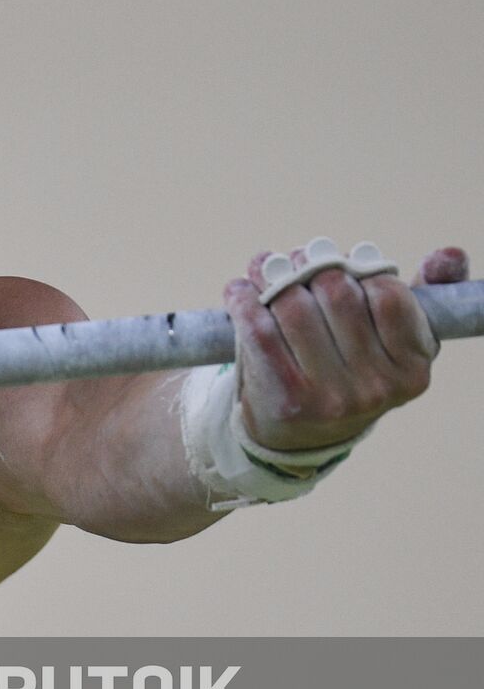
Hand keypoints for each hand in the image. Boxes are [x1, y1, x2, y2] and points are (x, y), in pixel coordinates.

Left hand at [222, 243, 468, 450]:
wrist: (301, 433)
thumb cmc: (350, 370)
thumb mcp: (395, 341)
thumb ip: (420, 295)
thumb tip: (449, 254)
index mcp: (411, 368)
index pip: (387, 293)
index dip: (357, 265)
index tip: (338, 258)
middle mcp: (376, 388)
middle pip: (337, 294)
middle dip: (309, 265)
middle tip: (292, 259)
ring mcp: (332, 398)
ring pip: (295, 307)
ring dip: (272, 278)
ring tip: (264, 269)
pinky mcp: (287, 399)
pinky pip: (260, 332)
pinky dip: (244, 301)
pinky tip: (240, 290)